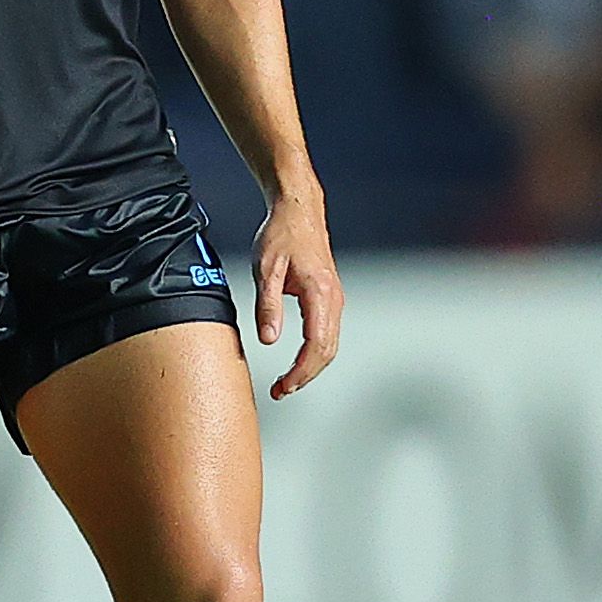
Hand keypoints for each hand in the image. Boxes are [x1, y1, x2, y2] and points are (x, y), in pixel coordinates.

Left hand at [255, 177, 344, 399]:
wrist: (298, 210)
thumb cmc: (281, 235)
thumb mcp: (265, 269)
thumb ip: (267, 306)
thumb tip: (269, 340)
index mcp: (320, 293)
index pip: (316, 345)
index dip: (300, 372)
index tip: (282, 386)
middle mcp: (334, 299)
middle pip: (327, 351)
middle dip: (305, 376)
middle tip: (280, 391)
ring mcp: (335, 298)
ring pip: (330, 345)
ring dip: (311, 368)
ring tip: (286, 382)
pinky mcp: (330, 297)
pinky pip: (328, 334)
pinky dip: (315, 353)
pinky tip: (297, 361)